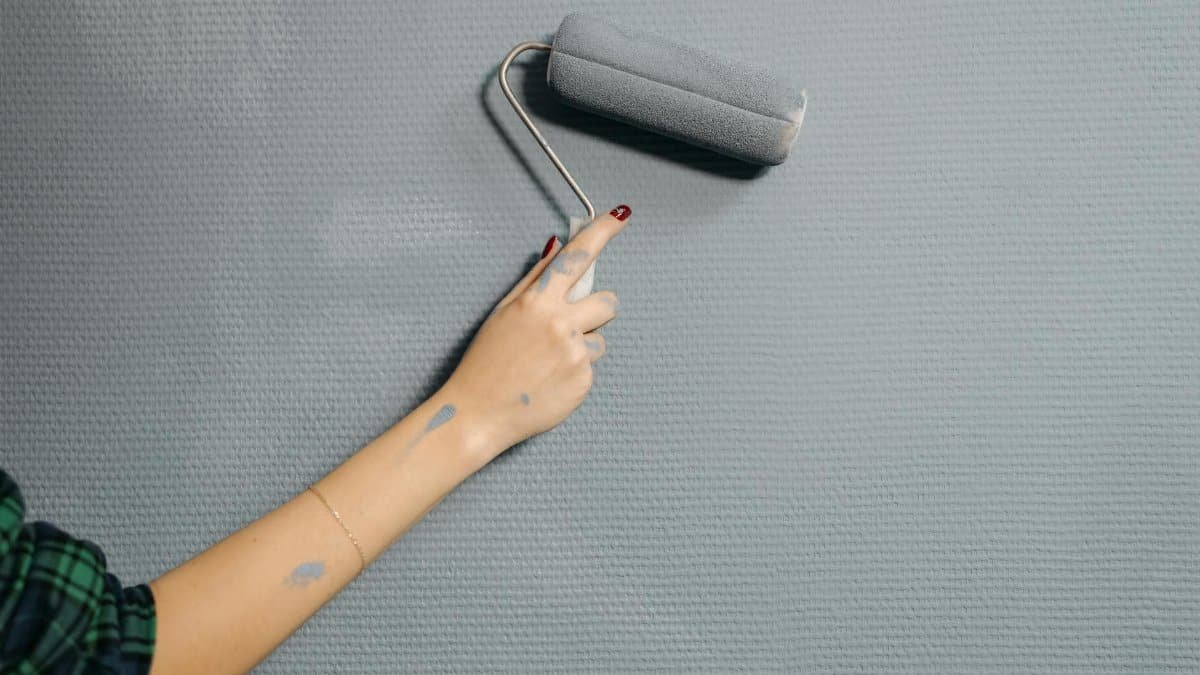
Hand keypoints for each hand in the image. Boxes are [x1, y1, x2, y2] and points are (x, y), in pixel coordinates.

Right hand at [440, 205, 631, 463]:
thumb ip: (534, 279)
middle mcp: (559, 324)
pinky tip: (549, 380)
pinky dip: (575, 371)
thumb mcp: (502, 313)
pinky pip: (591, 366)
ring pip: (600, 338)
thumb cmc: (485, 362)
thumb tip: (557, 247)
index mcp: (536, 301)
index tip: (621, 215)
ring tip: (549, 361)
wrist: (478, 413)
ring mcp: (574, 354)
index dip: (602, 232)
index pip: (577, 257)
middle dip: (597, 310)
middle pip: (608, 302)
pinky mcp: (583, 381)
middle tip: (569, 325)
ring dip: (582, 345)